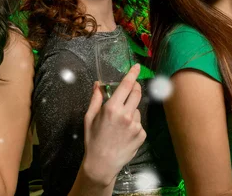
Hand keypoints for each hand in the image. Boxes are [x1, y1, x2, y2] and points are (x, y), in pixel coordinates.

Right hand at [81, 63, 145, 186]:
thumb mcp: (89, 117)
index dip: (132, 74)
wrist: (102, 164)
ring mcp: (136, 126)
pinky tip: (124, 133)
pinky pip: (139, 123)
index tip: (137, 66)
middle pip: (136, 93)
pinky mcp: (142, 135)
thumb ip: (96, 98)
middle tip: (130, 88)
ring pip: (137, 109)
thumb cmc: (93, 140)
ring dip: (131, 110)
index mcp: (112, 108)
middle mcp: (126, 115)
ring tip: (119, 124)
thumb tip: (98, 84)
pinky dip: (133, 124)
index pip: (126, 85)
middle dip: (134, 88)